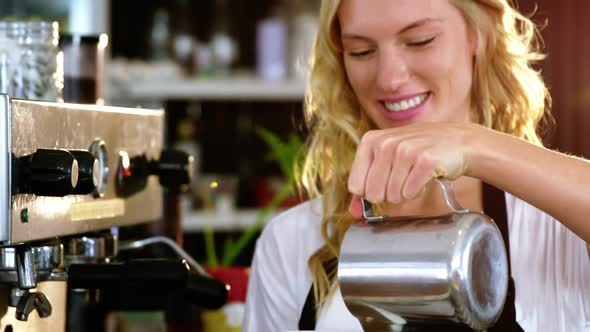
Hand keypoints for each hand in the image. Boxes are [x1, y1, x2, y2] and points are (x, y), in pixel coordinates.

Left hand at [347, 122, 476, 203]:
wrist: (457, 141)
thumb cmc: (418, 152)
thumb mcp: (387, 160)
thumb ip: (367, 186)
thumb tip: (353, 213)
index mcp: (370, 141)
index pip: (355, 186)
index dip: (370, 192)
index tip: (383, 183)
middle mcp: (386, 143)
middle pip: (373, 193)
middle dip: (387, 195)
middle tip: (401, 181)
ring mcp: (406, 151)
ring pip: (392, 195)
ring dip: (404, 193)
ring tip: (413, 178)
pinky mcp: (426, 161)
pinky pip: (410, 192)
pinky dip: (417, 192)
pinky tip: (423, 178)